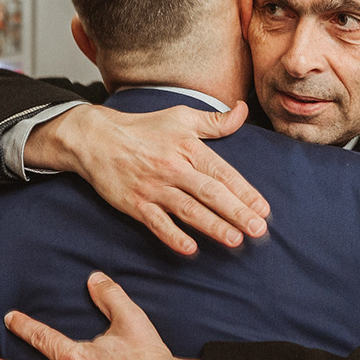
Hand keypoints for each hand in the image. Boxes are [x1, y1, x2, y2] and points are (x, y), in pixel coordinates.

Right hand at [27, 103, 268, 254]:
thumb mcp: (181, 117)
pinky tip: (190, 249)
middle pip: (209, 192)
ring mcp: (154, 187)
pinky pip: (156, 222)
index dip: (244, 191)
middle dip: (236, 212)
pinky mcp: (135, 203)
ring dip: (212, 226)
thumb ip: (214, 121)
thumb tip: (242, 110)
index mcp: (188, 148)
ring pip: (188, 209)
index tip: (263, 209)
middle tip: (258, 229)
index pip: (222, 172)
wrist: (95, 139)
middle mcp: (173, 168)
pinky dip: (172, 236)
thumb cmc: (142, 128)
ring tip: (234, 240)